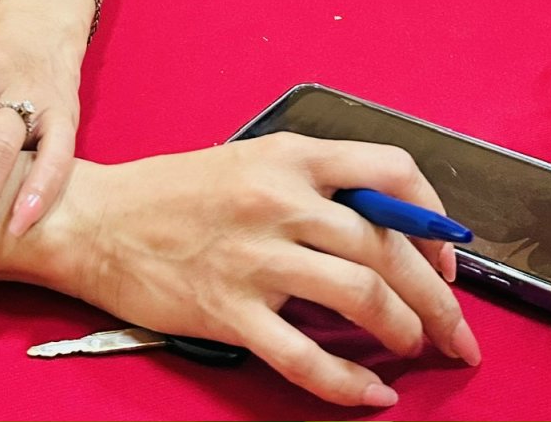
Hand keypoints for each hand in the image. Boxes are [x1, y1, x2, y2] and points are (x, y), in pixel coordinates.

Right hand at [50, 134, 480, 406]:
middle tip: (457, 331)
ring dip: (406, 331)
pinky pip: (306, 356)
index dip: (432, 220)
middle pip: (388, 248)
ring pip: (362, 297)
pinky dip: (350, 383)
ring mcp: (254, 258)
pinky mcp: (228, 311)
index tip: (443, 258)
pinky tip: (372, 393)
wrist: (94, 220)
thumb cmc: (172, 194)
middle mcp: (279, 200)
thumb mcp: (250, 163)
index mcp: (289, 157)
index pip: (393, 172)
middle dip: (438, 299)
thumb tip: (388, 230)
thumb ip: (315, 187)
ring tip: (416, 350)